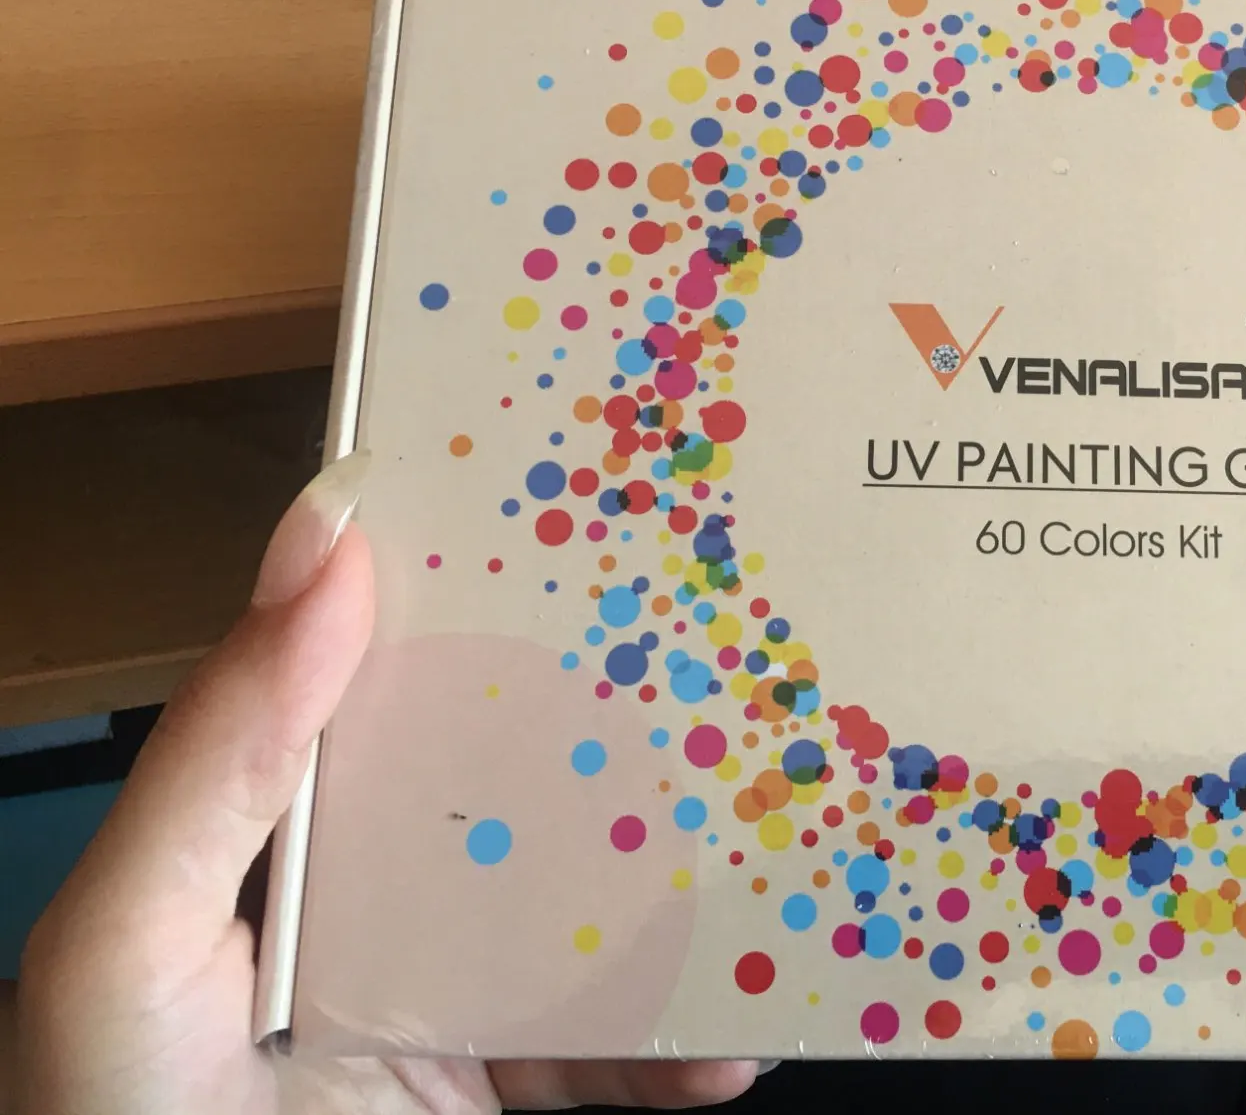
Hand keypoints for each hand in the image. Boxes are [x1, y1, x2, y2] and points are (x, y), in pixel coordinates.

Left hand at [15, 453, 758, 1114]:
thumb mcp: (126, 941)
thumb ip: (219, 755)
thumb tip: (330, 540)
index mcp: (287, 819)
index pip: (395, 673)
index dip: (490, 590)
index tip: (611, 529)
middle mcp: (374, 890)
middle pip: (526, 783)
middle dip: (632, 739)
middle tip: (743, 686)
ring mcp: (446, 992)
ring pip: (593, 911)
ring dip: (689, 899)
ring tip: (777, 868)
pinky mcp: (499, 1083)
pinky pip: (616, 1048)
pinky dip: (683, 1046)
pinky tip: (731, 1044)